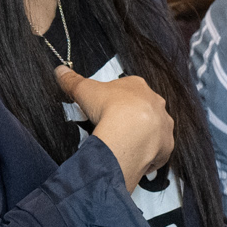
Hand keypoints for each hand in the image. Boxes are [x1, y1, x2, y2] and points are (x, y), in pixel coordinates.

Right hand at [54, 65, 175, 186]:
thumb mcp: (84, 90)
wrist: (128, 133)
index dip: (115, 100)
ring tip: (125, 145)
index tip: (105, 110)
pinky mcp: (167, 145)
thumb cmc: (108, 107)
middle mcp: (156, 102)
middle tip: (115, 128)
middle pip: (143, 108)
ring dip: (142, 135)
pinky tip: (134, 157)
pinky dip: (148, 154)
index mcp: (138, 86)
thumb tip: (59, 70)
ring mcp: (164, 124)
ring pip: (154, 129)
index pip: (128, 89)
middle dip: (131, 117)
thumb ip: (72, 80)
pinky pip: (158, 150)